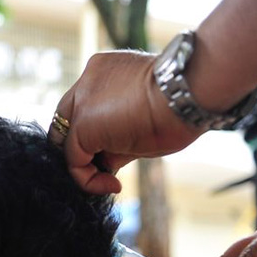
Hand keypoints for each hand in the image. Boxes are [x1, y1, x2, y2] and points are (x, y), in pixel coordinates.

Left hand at [51, 51, 202, 193]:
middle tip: (106, 169)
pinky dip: (88, 180)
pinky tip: (113, 184)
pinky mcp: (82, 125)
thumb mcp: (145, 117)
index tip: (116, 152)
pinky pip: (73, 161)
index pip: (84, 105)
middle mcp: (88, 81)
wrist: (188, 92)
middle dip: (83, 149)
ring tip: (112, 180)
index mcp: (105, 71)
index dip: (93, 133)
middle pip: (67, 121)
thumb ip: (119, 136)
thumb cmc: (180, 104)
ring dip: (87, 166)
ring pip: (69, 141)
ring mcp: (82, 102)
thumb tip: (107, 162)